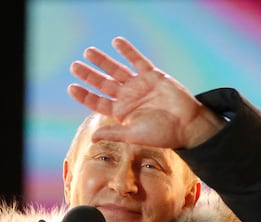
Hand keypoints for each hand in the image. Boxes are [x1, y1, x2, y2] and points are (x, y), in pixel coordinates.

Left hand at [68, 36, 223, 148]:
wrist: (188, 125)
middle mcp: (129, 97)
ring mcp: (140, 85)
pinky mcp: (153, 76)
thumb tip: (92, 138)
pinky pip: (138, 61)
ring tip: (88, 52)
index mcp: (122, 112)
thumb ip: (114, 133)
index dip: (85, 95)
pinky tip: (117, 43)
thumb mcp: (134, 136)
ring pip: (117, 70)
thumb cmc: (163, 134)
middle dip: (90, 75)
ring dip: (103, 61)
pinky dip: (128, 52)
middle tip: (75, 66)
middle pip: (104, 84)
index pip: (99, 102)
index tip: (72, 87)